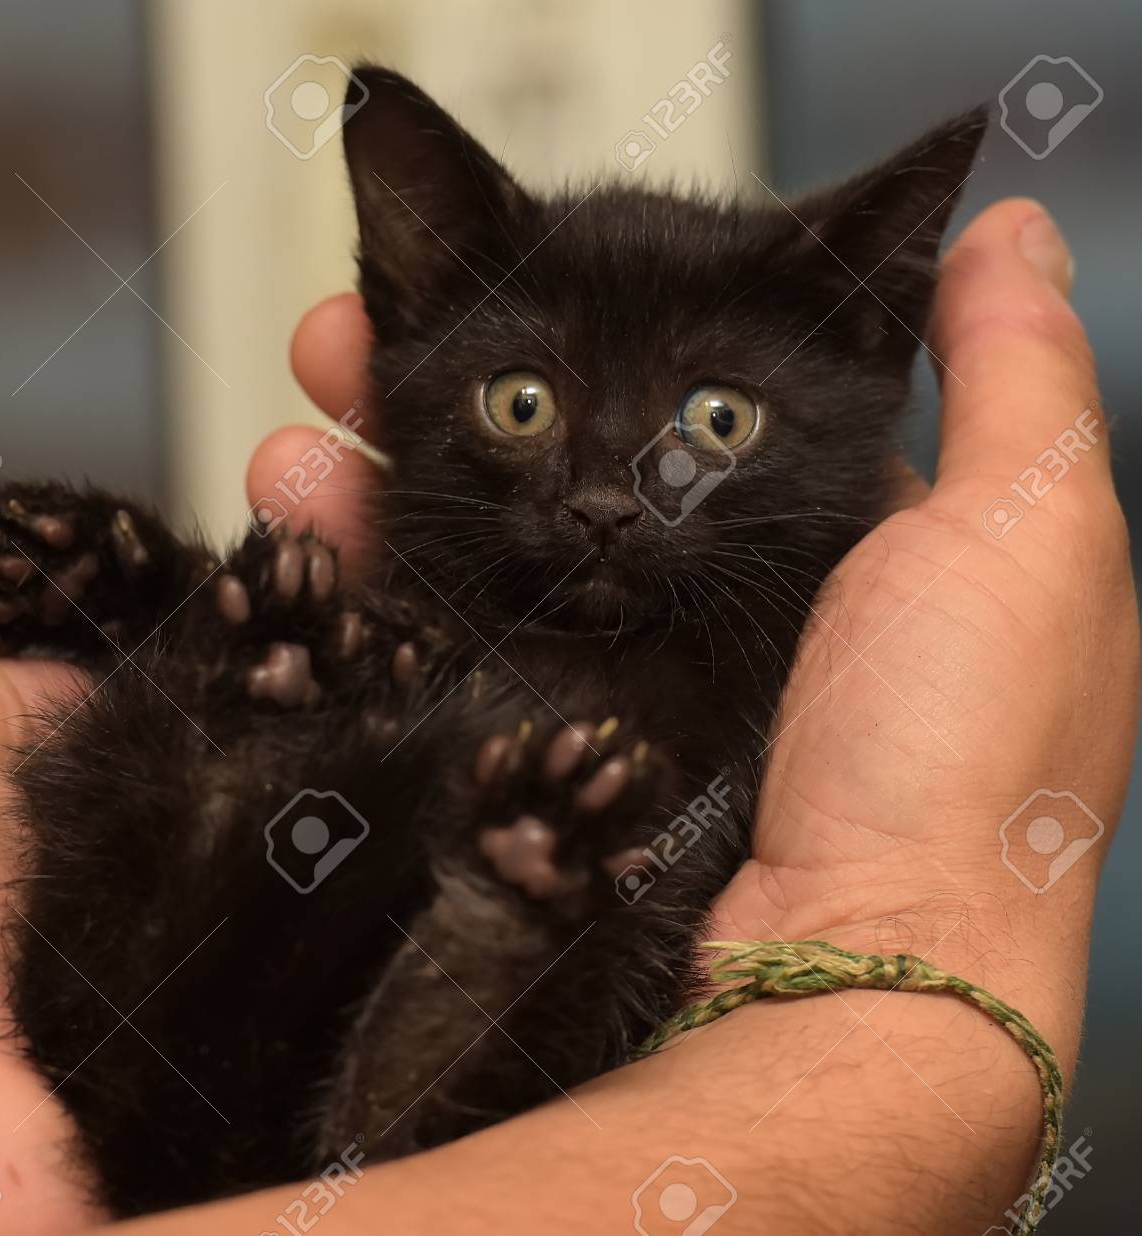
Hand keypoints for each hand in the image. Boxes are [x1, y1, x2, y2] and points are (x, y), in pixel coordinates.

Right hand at [251, 200, 1137, 1073]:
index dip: (567, 332)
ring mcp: (591, 677)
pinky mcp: (522, 749)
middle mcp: (678, 599)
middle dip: (427, 392)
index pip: (649, 398)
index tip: (478, 285)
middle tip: (342, 338)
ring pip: (450, 549)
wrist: (851, 973)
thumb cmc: (959, 758)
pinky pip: (417, 648)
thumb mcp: (1024, 530)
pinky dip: (348, 581)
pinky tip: (294, 518)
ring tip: (302, 418)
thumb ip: (1008, 370)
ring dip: (363, 474)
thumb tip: (1002, 224)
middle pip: (528, 462)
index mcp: (790, 539)